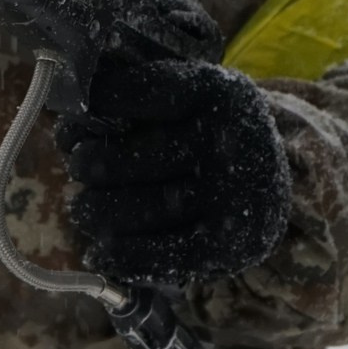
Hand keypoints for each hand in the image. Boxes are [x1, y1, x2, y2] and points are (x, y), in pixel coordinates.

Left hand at [57, 58, 292, 287]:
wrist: (276, 180)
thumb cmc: (209, 132)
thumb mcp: (190, 97)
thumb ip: (137, 94)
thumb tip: (71, 115)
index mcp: (218, 92)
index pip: (140, 92)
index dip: (96, 106)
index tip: (74, 120)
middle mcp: (228, 142)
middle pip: (129, 158)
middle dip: (89, 164)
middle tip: (79, 166)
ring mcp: (231, 197)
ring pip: (138, 209)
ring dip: (95, 212)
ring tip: (84, 210)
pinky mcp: (229, 247)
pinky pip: (162, 256)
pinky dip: (122, 256)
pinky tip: (99, 253)